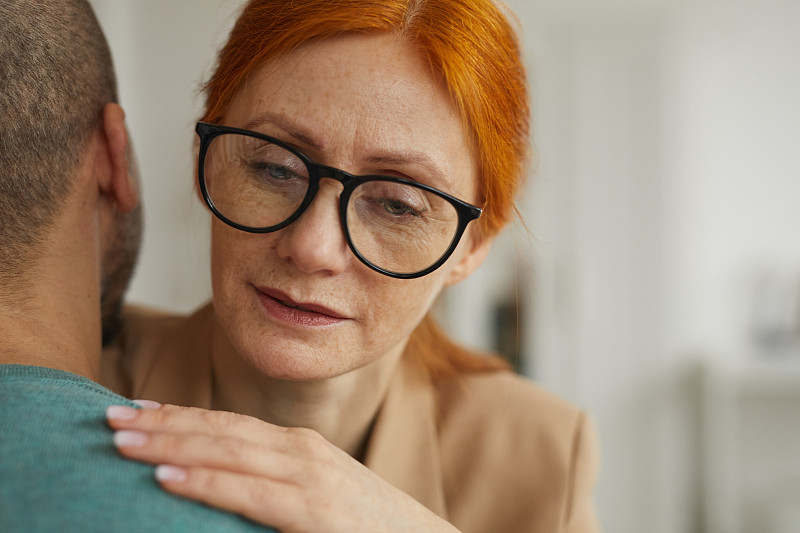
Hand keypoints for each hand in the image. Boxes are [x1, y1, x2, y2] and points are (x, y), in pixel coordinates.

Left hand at [106, 403, 458, 532]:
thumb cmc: (370, 527)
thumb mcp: (322, 495)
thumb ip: (278, 485)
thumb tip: (229, 486)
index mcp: (301, 448)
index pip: (229, 424)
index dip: (181, 415)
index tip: (139, 410)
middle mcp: (301, 452)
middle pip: (219, 430)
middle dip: (163, 421)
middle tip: (109, 415)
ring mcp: (308, 478)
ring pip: (226, 452)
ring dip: (170, 442)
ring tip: (122, 439)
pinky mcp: (312, 511)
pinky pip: (246, 493)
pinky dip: (205, 480)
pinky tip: (167, 476)